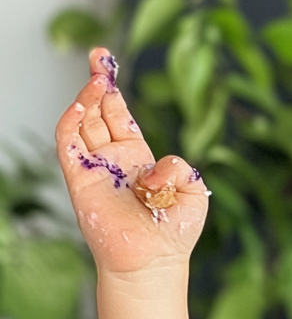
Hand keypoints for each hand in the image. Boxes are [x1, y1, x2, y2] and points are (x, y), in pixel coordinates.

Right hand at [56, 47, 209, 274]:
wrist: (154, 262)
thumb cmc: (175, 235)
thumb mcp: (195, 194)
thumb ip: (184, 169)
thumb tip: (155, 168)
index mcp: (139, 159)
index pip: (120, 115)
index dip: (113, 89)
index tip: (107, 61)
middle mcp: (114, 160)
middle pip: (98, 110)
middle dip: (97, 82)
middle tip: (99, 56)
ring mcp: (95, 168)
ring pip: (83, 122)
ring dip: (88, 97)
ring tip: (99, 78)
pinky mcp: (80, 180)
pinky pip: (68, 143)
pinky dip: (72, 121)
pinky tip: (84, 105)